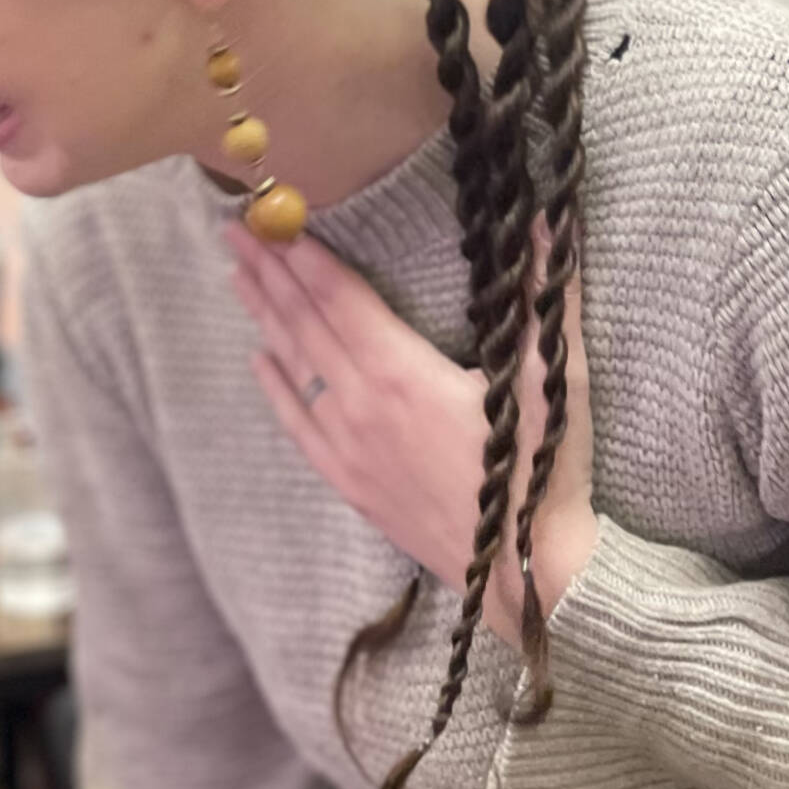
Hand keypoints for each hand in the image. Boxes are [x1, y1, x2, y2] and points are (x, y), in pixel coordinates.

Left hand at [227, 224, 598, 638]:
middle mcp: (362, 406)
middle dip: (270, 272)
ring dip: (265, 318)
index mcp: (403, 373)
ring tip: (237, 275)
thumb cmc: (542, 470)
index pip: (340, 299)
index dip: (304, 257)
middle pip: (305, 324)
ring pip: (295, 368)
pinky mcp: (351, 484)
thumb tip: (546, 219)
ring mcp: (350, 447)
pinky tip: (258, 360)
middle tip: (235, 228)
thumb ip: (545, 295)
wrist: (528, 570)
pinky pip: (298, 425)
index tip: (272, 218)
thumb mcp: (554, 377)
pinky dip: (275, 387)